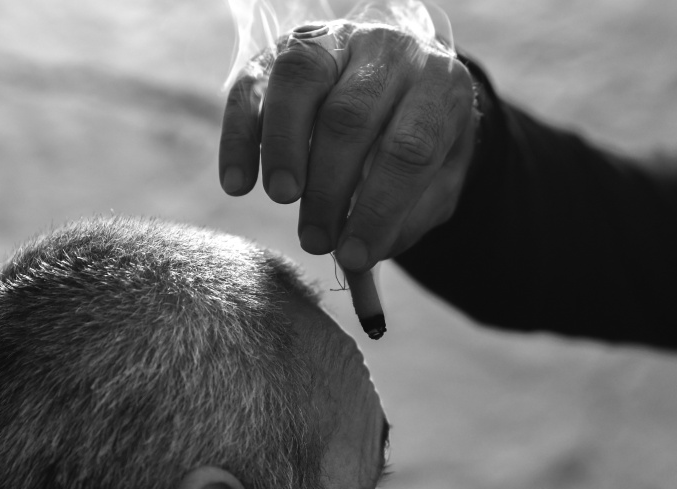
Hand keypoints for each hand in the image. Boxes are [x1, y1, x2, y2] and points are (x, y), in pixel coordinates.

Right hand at [219, 21, 479, 273]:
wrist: (407, 83)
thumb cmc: (419, 145)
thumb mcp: (436, 183)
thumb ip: (408, 219)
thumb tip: (359, 257)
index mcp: (439, 86)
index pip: (410, 148)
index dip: (379, 209)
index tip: (353, 256)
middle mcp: (389, 50)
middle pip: (351, 115)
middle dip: (329, 187)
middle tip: (315, 240)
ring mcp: (335, 42)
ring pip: (300, 80)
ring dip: (284, 147)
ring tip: (283, 198)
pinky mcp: (284, 50)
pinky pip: (253, 87)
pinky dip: (239, 137)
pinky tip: (237, 184)